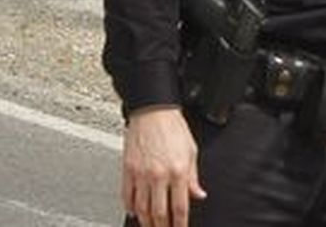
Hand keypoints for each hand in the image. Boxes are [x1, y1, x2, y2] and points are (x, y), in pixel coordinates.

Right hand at [122, 106, 205, 226]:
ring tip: (150, 226)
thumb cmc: (173, 127)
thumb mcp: (192, 151)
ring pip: (142, 208)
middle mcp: (159, 175)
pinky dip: (130, 207)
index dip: (179, 224)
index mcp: (178, 171)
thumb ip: (193, 177)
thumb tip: (198, 194)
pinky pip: (127, 195)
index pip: (180, 207)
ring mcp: (141, 174)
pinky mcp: (128, 169)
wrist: (153, 110)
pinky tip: (134, 212)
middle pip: (159, 212)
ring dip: (146, 221)